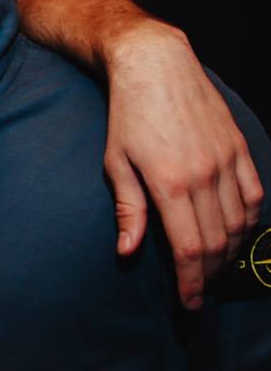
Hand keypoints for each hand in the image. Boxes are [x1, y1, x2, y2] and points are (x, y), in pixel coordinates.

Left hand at [103, 20, 263, 308]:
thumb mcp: (115, 163)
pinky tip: (237, 235)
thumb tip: (127, 253)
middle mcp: (205, 176)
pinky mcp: (239, 147)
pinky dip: (249, 222)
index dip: (191, 283)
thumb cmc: (126, 116)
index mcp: (170, 184)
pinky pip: (254, 195)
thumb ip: (129, 210)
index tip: (189, 305)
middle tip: (199, 293)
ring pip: (240, 223)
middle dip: (209, 275)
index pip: (189, 249)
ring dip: (231, 253)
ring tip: (214, 269)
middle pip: (218, 243)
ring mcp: (227, 161)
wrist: (156, 65)